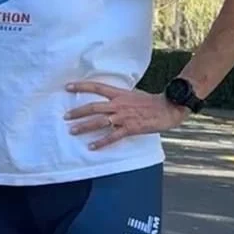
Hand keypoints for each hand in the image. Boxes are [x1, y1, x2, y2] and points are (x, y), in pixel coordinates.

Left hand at [64, 81, 186, 149]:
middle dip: (77, 112)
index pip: (96, 87)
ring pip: (99, 122)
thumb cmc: (150, 102)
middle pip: (93, 107)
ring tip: (72, 131)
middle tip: (65, 116)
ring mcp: (123, 117)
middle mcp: (118, 104)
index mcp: (119, 94)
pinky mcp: (130, 128)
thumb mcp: (132, 94)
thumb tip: (106, 98)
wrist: (168, 108)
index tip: (67, 87)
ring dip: (84, 127)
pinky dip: (101, 142)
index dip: (81, 86)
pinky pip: (112, 136)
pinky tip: (91, 147)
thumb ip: (118, 96)